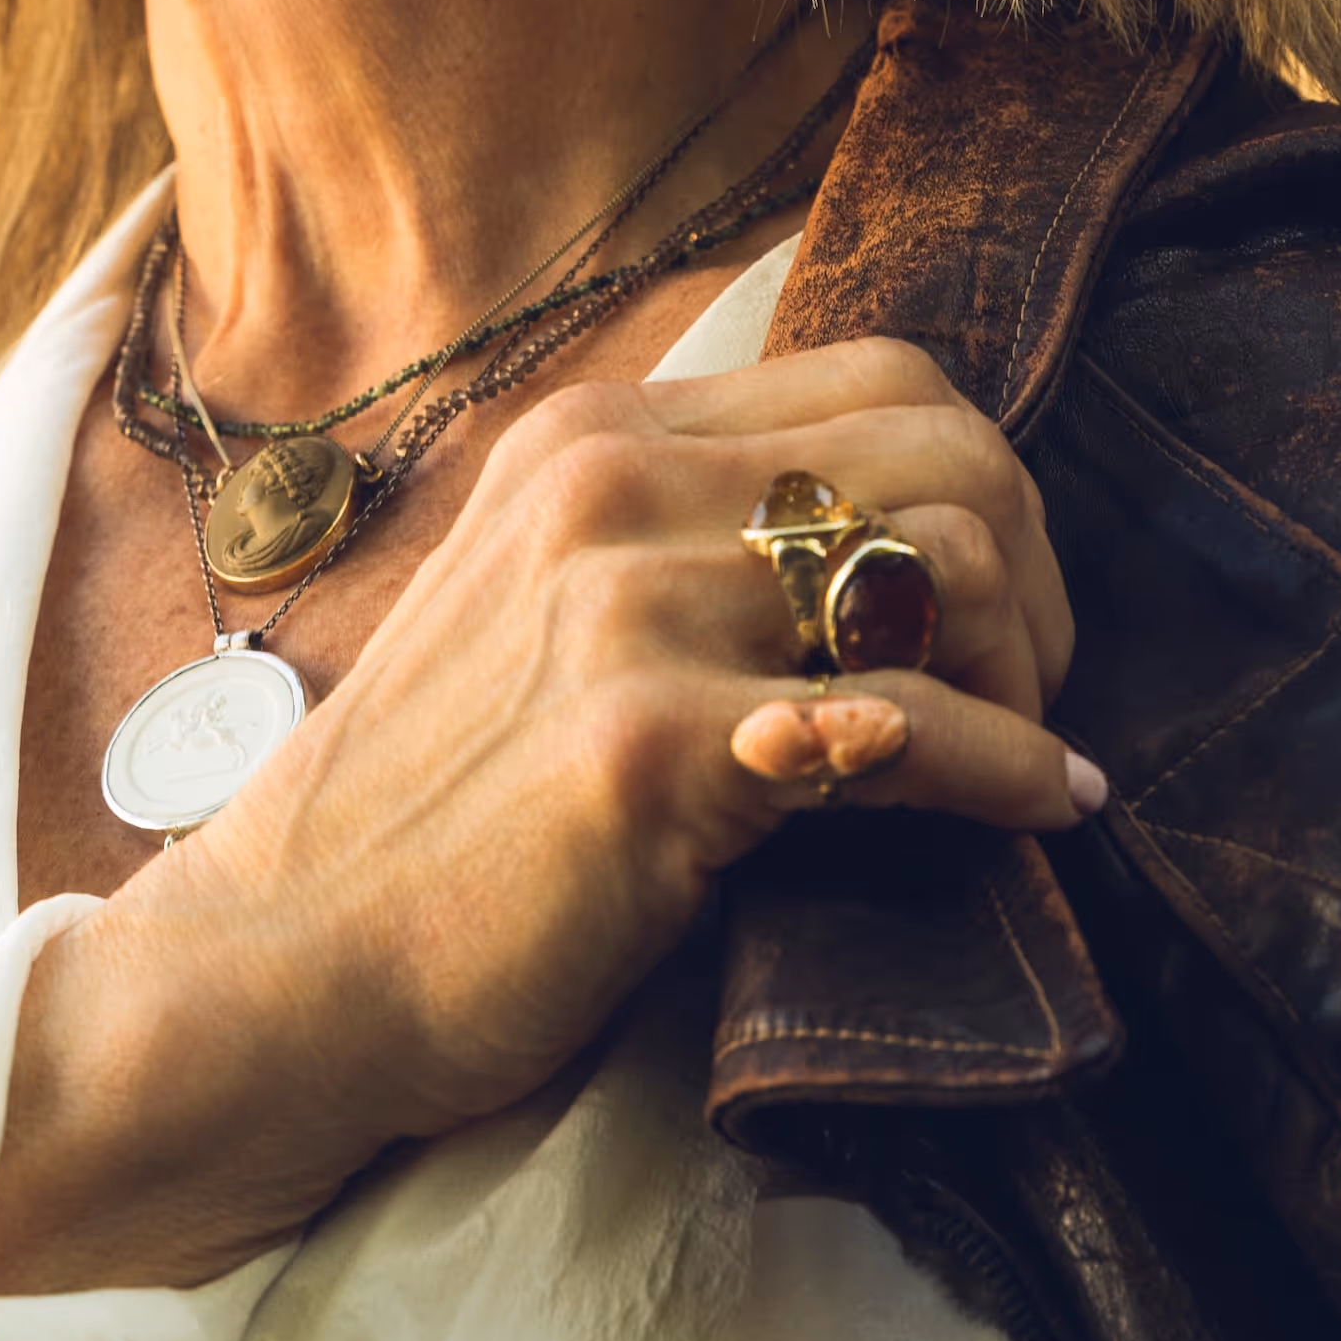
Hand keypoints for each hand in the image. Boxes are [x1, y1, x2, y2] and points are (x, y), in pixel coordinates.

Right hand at [0, 341, 1095, 1291]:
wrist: (292, 961)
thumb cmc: (443, 805)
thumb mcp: (551, 606)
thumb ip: (691, 539)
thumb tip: (894, 543)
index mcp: (600, 436)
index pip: (890, 378)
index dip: (988, 486)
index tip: (993, 607)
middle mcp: (610, 486)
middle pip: (949, 455)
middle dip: (1032, 575)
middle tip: (1025, 687)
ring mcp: (623, 608)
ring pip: (946, 569)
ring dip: (1024, 676)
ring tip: (1017, 755)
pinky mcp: (645, 747)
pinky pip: (908, 730)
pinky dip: (1010, 772)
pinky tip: (1049, 810)